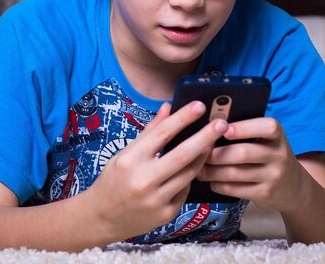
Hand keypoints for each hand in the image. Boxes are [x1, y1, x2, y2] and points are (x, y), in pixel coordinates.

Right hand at [87, 101, 228, 239]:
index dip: (183, 118)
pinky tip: (190, 169)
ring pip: (189, 173)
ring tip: (211, 142)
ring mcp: (156, 200)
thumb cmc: (113, 180)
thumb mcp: (125, 153)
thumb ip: (149, 131)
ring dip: (203, 156)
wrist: (102, 218)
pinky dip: (189, 177)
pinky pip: (185, 190)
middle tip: (221, 124)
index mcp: (130, 160)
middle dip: (205, 137)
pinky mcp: (166, 214)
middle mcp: (143, 180)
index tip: (199, 106)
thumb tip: (168, 107)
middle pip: (182, 155)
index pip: (162, 134)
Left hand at [197, 117, 304, 211]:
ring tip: (199, 168)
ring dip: (212, 171)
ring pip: (235, 173)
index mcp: (278, 135)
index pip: (267, 127)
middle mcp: (279, 155)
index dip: (244, 128)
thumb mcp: (268, 141)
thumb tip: (212, 125)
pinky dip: (219, 185)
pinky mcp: (265, 194)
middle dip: (217, 154)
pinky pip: (236, 189)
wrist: (294, 187)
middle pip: (243, 153)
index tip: (223, 129)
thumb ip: (247, 132)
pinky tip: (211, 181)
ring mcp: (273, 176)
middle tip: (199, 153)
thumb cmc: (270, 156)